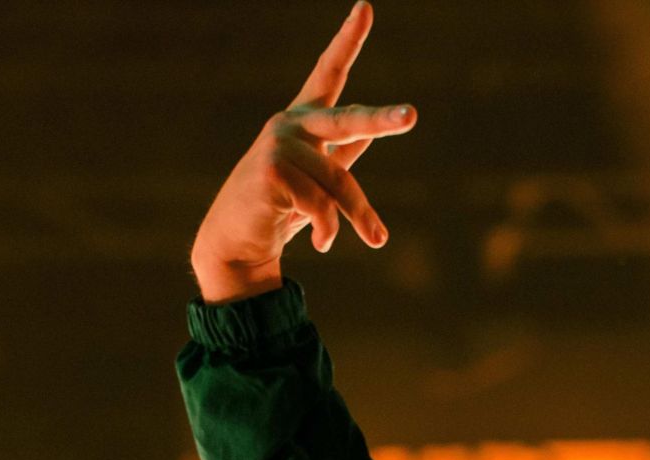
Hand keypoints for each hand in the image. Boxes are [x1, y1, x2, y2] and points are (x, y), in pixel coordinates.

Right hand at [189, 2, 416, 302]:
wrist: (237, 241)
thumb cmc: (282, 206)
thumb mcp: (316, 177)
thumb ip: (342, 154)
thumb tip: (372, 131)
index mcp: (305, 120)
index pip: (329, 72)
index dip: (347, 40)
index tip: (365, 8)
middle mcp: (290, 124)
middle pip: (348, 121)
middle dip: (382, 120)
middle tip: (411, 116)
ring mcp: (278, 145)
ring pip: (340, 182)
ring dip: (360, 217)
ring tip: (375, 240)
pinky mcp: (270, 171)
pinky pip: (321, 205)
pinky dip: (331, 230)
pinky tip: (324, 245)